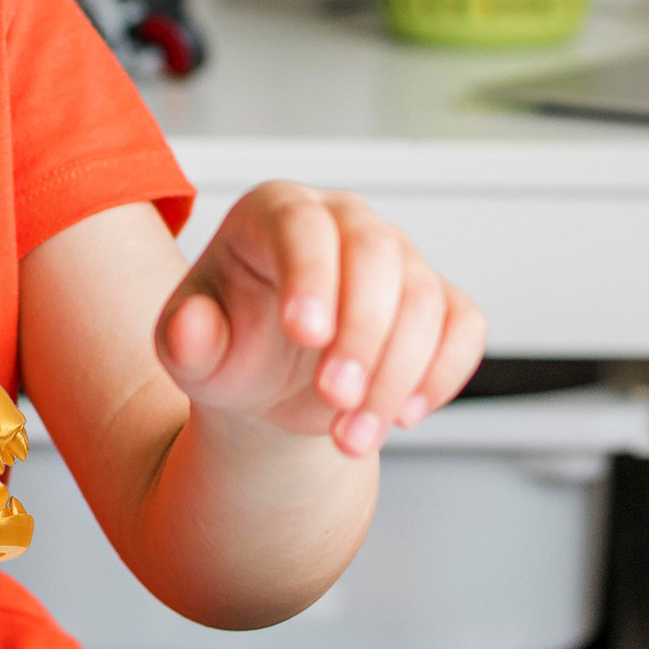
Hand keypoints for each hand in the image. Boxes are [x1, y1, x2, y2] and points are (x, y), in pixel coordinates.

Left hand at [155, 182, 485, 456]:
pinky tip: (401, 417)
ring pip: (424, 299)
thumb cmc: (226, 350)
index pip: (301, 226)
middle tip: (333, 398)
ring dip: (395, 375)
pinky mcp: (438, 298)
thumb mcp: (190, 353)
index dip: (310, 275)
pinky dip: (442, 375)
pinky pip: (463, 327)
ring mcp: (398, 257)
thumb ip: (184, 339)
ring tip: (350, 436)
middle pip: (376, 255)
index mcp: (273, 212)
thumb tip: (191, 326)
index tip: (305, 334)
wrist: (265, 386)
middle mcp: (343, 221)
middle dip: (361, 333)